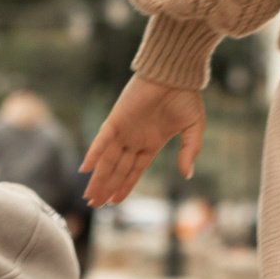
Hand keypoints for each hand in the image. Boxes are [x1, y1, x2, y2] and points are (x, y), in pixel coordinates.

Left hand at [80, 74, 205, 207]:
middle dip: (106, 188)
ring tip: (90, 197)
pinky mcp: (116, 119)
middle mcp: (134, 139)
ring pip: (108, 160)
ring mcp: (124, 130)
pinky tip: (85, 169)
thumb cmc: (186, 96)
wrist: (175, 74)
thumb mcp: (194, 127)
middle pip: (117, 169)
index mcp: (151, 143)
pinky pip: (102, 140)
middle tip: (95, 205)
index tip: (114, 202)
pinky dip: (93, 154)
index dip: (124, 186)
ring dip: (99, 178)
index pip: (134, 170)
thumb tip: (187, 174)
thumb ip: (190, 151)